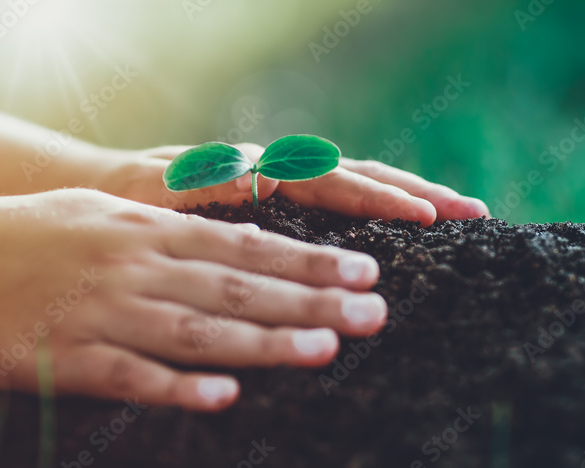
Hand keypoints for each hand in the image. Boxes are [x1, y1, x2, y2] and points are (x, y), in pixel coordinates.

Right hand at [0, 189, 385, 410]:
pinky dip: (178, 387)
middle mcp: (140, 268)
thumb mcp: (115, 213)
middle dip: (312, 302)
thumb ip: (182, 229)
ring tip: (325, 351)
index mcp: (154, 231)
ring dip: (265, 342)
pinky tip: (224, 397)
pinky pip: (131, 376)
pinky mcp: (68, 360)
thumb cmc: (44, 234)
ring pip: (198, 331)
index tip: (365, 272)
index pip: (249, 247)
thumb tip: (251, 239)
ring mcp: (106, 313)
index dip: (311, 262)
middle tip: (373, 313)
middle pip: (240, 289)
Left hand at [101, 144, 488, 225]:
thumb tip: (267, 173)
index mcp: (259, 166)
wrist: (110, 191)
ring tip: (463, 213)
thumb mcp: (159, 192)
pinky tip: (412, 227)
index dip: (383, 200)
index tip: (428, 219)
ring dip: (413, 197)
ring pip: (363, 184)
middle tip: (475, 212)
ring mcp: (290, 183)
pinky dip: (384, 208)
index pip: (336, 180)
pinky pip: (346, 200)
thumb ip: (207, 181)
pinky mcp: (289, 202)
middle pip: (365, 174)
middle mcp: (284, 168)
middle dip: (421, 193)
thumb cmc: (130, 198)